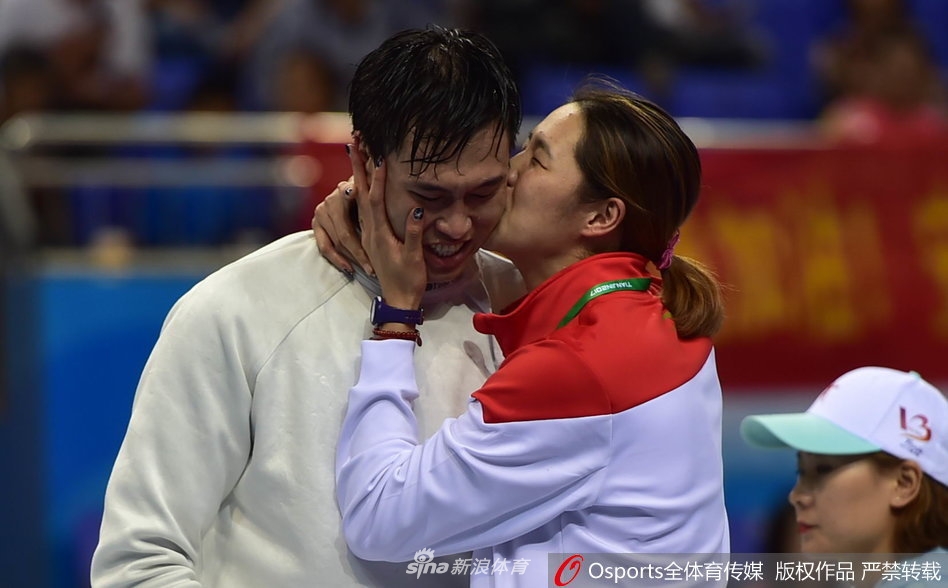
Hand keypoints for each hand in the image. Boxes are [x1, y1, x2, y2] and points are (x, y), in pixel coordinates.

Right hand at [311, 178, 372, 275]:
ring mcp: (321, 213)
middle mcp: (330, 200)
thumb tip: (378, 176)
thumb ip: (375, 189)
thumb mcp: (375, 191)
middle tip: (375, 268)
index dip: (359, 216)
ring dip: (353, 259)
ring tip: (368, 271)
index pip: (351, 207)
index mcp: (346, 189)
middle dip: (362, 252)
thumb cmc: (371, 194)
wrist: (355, 191)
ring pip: (337, 242)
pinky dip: (338, 260)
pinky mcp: (316, 224)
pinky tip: (349, 269)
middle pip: (345, 232)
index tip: (366, 230)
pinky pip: (324, 247)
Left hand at [352, 139, 426, 309]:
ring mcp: (369, 233)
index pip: (375, 200)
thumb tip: (417, 210)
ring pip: (360, 198)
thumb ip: (414, 235)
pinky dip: (362, 190)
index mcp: (379, 234)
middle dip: (358, 166)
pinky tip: (361, 182)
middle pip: (361, 193)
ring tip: (356, 152)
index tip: (379, 155)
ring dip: (358, 174)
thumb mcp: (414, 259)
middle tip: (355, 141)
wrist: (398, 301)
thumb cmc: (409, 281)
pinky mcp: (372, 236)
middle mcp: (370, 231)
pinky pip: (363, 207)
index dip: (377, 178)